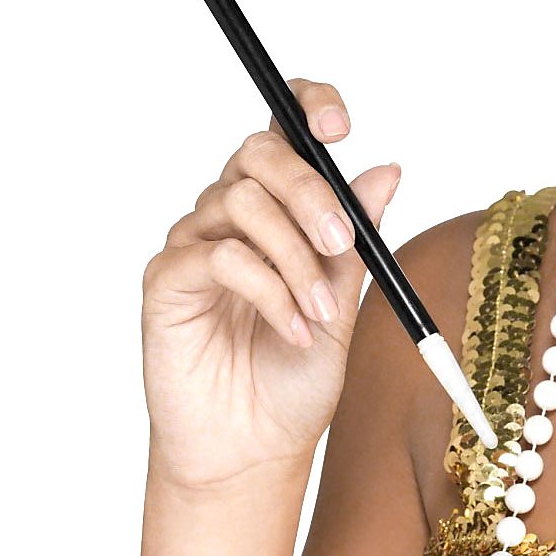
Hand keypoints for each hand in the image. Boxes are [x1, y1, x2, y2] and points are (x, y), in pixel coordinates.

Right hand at [140, 78, 400, 489]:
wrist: (254, 449)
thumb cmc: (294, 377)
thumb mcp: (344, 305)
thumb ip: (357, 240)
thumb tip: (387, 170)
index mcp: (278, 208)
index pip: (283, 129)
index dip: (307, 106)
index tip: (340, 128)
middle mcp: (231, 213)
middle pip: (260, 154)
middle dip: (308, 191)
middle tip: (340, 243)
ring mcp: (195, 241)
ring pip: (242, 203)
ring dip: (295, 258)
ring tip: (320, 316)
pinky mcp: (168, 279)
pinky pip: (219, 255)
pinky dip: (267, 289)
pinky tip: (292, 331)